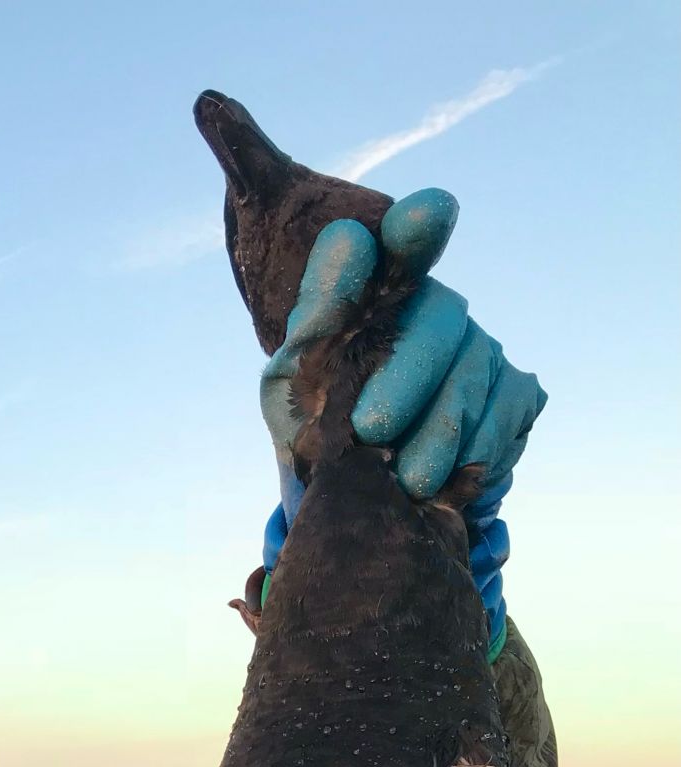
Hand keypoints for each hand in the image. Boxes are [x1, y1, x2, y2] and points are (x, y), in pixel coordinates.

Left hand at [259, 191, 545, 651]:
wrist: (359, 507)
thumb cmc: (318, 428)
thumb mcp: (296, 381)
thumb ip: (318, 317)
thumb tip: (350, 236)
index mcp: (381, 295)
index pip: (403, 245)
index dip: (415, 230)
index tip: (422, 214)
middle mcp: (439, 312)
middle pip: (441, 322)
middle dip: (405, 378)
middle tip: (369, 431)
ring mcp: (482, 349)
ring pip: (475, 375)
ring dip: (439, 433)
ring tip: (406, 482)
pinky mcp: (515, 392)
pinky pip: (507, 414)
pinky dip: (476, 453)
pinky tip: (446, 484)